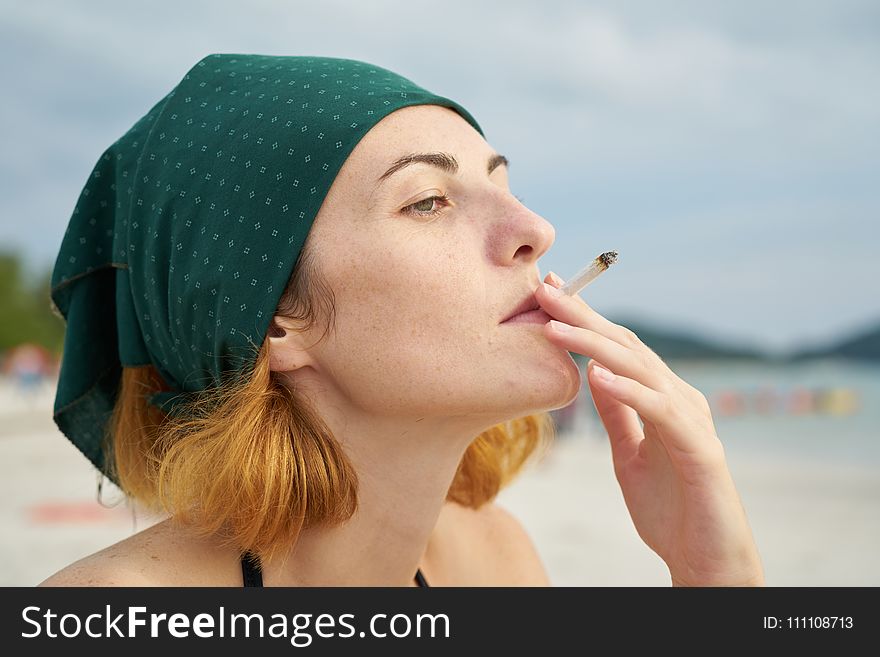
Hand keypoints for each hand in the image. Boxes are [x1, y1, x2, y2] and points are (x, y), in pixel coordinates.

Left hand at [537, 272, 763, 585]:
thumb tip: (593, 375)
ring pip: (641, 370)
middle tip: (545, 291)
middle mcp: (679, 398)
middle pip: (626, 347)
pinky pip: (660, 412)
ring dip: (595, 346)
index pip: (618, 349)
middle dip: (583, 318)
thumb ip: (617, 414)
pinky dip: (628, 391)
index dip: (584, 320)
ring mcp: (691, 420)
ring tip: (556, 327)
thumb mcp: (629, 454)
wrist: (705, 559)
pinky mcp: (699, 449)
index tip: (549, 294)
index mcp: (662, 397)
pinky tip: (596, 375)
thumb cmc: (670, 507)